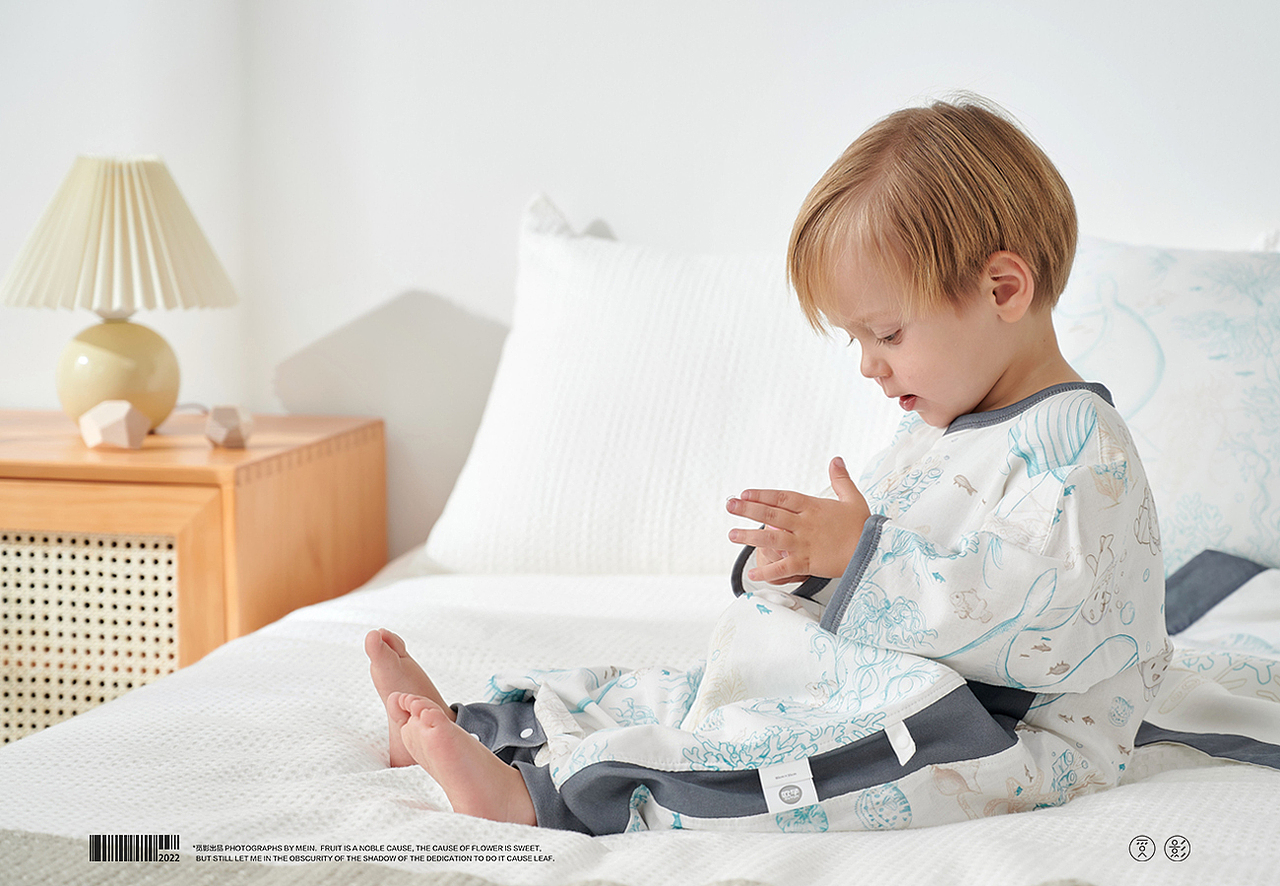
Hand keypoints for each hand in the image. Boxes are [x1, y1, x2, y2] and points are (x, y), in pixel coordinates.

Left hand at [727, 457, 869, 582]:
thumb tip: (836, 459)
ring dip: (750, 537)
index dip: (762, 494)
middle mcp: (805, 524)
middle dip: (747, 509)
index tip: (744, 493)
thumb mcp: (853, 498)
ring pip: (772, 538)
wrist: (873, 550)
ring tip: (731, 535)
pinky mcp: (808, 563)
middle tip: (729, 505)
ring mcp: (804, 543)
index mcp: (813, 507)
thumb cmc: (863, 526)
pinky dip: (768, 571)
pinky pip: (783, 567)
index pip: (781, 497)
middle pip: (771, 514)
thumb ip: (840, 479)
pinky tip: (752, 574)